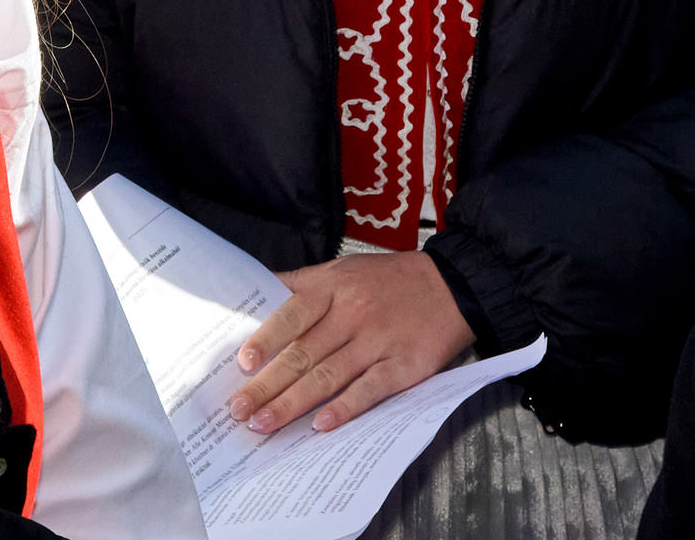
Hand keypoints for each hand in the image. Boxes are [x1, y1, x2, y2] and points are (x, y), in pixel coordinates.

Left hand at [228, 253, 474, 436]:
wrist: (455, 284)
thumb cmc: (390, 280)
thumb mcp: (344, 268)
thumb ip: (301, 284)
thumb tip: (253, 292)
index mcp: (335, 287)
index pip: (294, 313)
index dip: (268, 338)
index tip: (244, 363)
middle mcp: (354, 314)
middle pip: (305, 353)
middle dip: (268, 385)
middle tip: (239, 410)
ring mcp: (379, 341)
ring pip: (329, 376)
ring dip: (293, 403)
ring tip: (264, 424)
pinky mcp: (404, 366)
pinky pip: (369, 390)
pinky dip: (345, 409)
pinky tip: (321, 425)